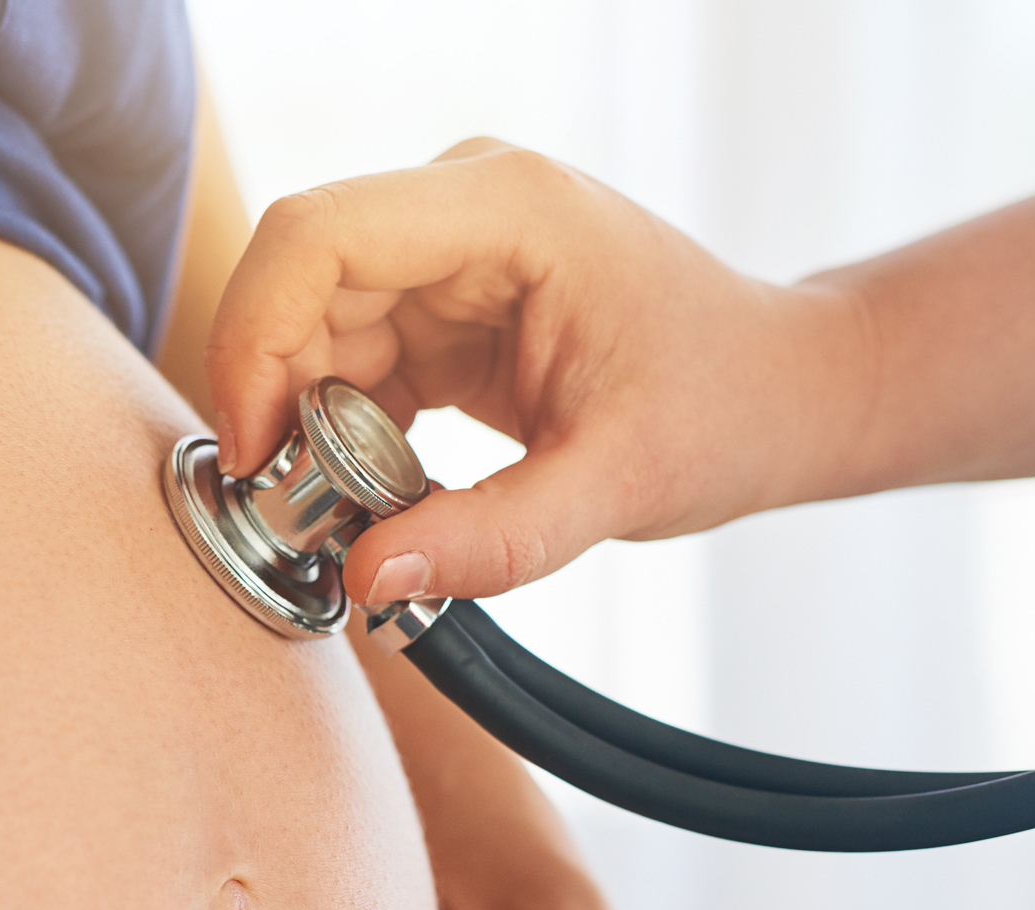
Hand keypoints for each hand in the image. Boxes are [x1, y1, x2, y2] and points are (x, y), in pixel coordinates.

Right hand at [206, 137, 871, 603]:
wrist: (781, 391)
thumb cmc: (726, 407)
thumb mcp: (619, 483)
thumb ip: (496, 537)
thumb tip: (369, 577)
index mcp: (508, 209)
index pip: (318, 236)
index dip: (256, 337)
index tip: (254, 452)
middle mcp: (461, 208)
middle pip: (298, 281)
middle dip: (274, 397)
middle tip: (292, 513)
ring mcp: (445, 251)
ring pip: (308, 327)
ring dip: (304, 424)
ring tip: (345, 516)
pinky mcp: (438, 302)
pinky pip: (344, 359)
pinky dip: (337, 433)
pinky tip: (375, 496)